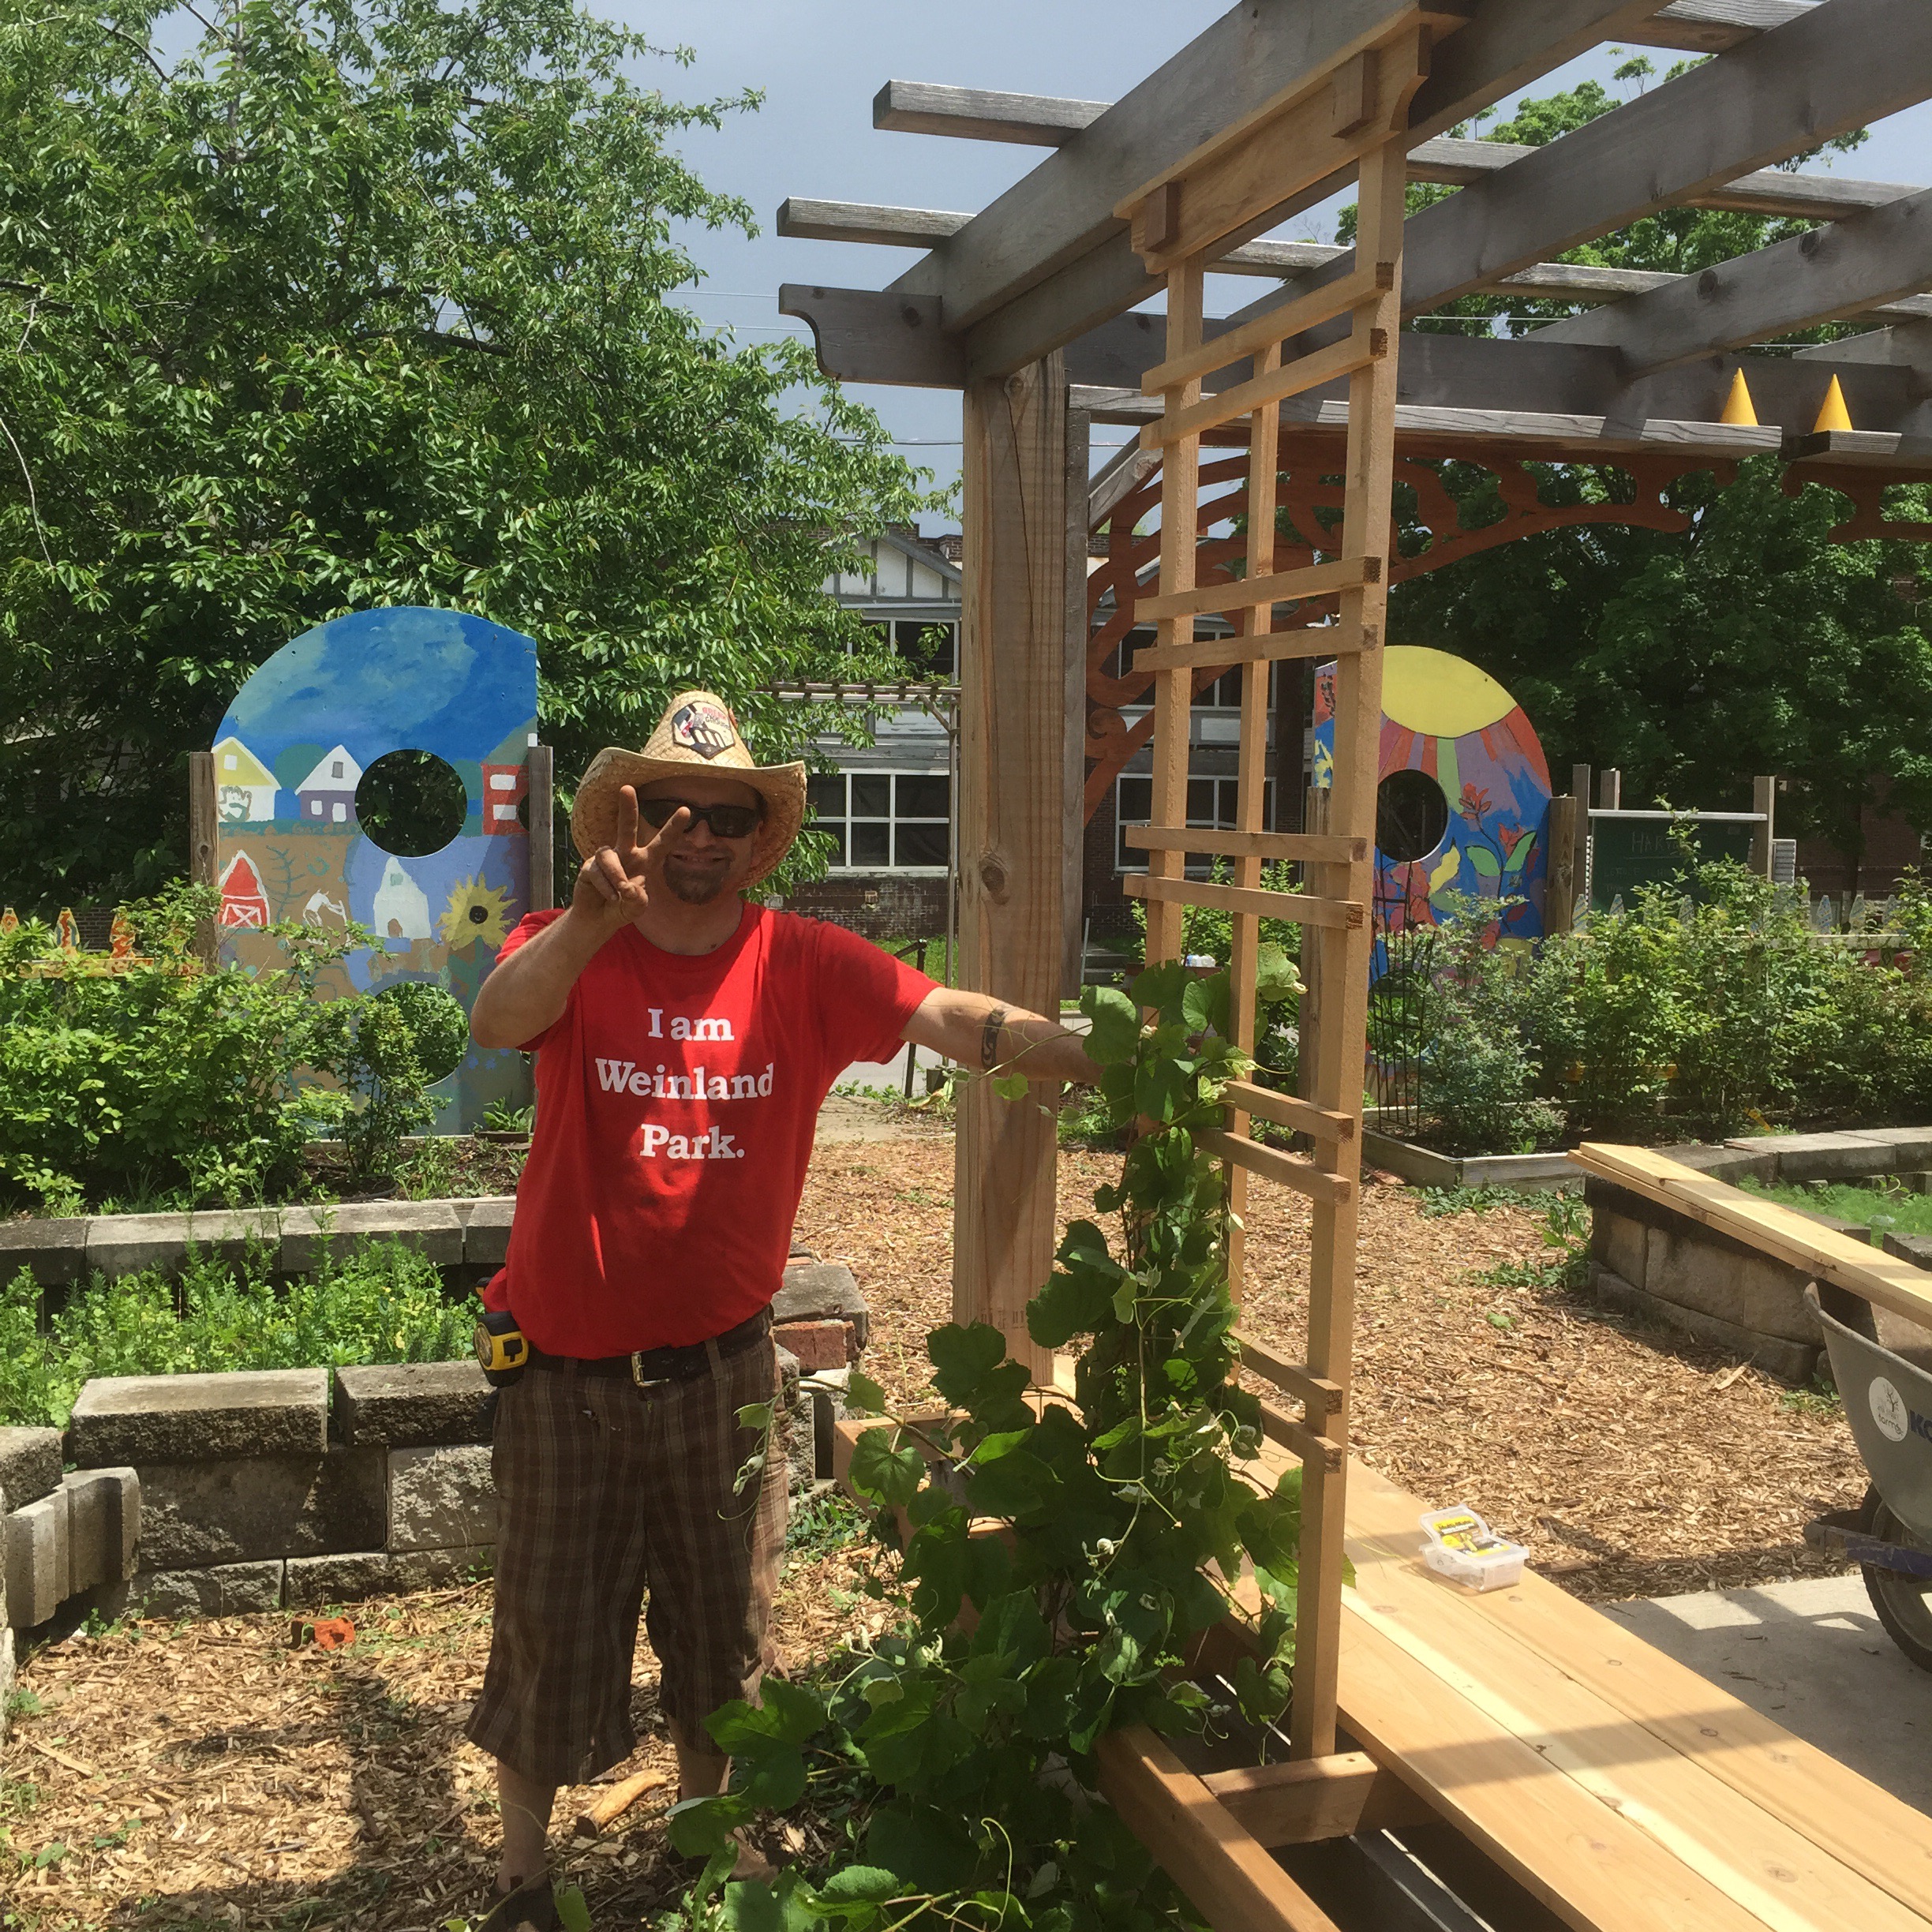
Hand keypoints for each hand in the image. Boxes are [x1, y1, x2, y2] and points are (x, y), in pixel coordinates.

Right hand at [570, 785, 684, 935]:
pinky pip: (597, 872)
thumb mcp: (636, 908)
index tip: (686, 809)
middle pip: (627, 827)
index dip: (673, 827)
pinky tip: (610, 898)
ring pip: (609, 855)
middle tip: (627, 788)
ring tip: (620, 894)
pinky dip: (606, 888)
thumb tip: (628, 887)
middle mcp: (625, 854)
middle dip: (627, 808)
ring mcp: (606, 859)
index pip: (661, 843)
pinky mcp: (589, 867)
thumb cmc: (622, 909)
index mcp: (645, 861)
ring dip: (616, 875)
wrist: (597, 920)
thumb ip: (637, 900)